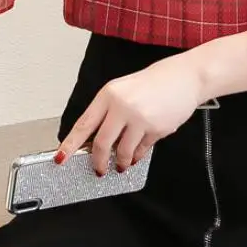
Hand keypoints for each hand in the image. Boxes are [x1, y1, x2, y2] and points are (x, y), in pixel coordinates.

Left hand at [55, 53, 204, 175]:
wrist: (184, 77)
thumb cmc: (154, 83)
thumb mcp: (124, 90)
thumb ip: (109, 112)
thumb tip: (95, 141)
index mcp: (109, 94)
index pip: (84, 124)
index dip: (70, 144)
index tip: (61, 158)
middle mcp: (121, 106)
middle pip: (101, 144)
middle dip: (98, 162)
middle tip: (99, 169)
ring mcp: (139, 118)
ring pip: (122, 152)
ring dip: (120, 162)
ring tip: (122, 163)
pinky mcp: (156, 129)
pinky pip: (140, 151)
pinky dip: (137, 156)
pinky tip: (138, 153)